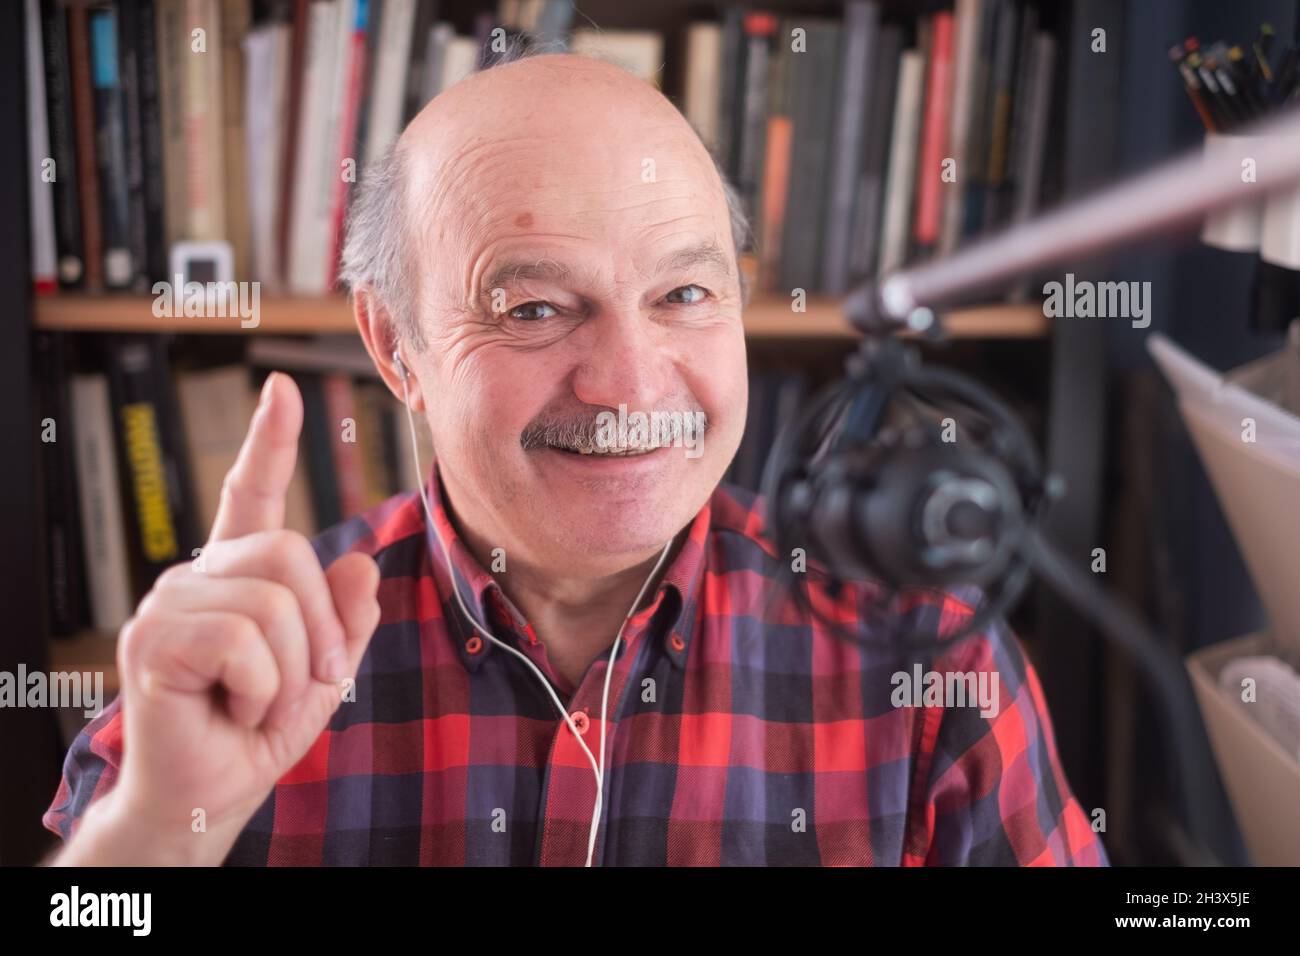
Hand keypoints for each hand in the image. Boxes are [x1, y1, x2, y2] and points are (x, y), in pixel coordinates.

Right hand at [58, 372, 380, 865]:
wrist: (210, 794)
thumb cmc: (258, 731)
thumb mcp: (325, 671)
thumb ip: (346, 618)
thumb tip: (360, 561)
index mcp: (238, 576)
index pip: (252, 494)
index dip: (270, 441)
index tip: (282, 388)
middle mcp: (197, 576)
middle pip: (289, 552)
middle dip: (320, 629)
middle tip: (308, 682)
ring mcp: (169, 604)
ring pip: (273, 602)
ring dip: (291, 673)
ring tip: (260, 704)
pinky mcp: (153, 640)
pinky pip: (245, 640)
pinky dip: (262, 690)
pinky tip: (234, 710)